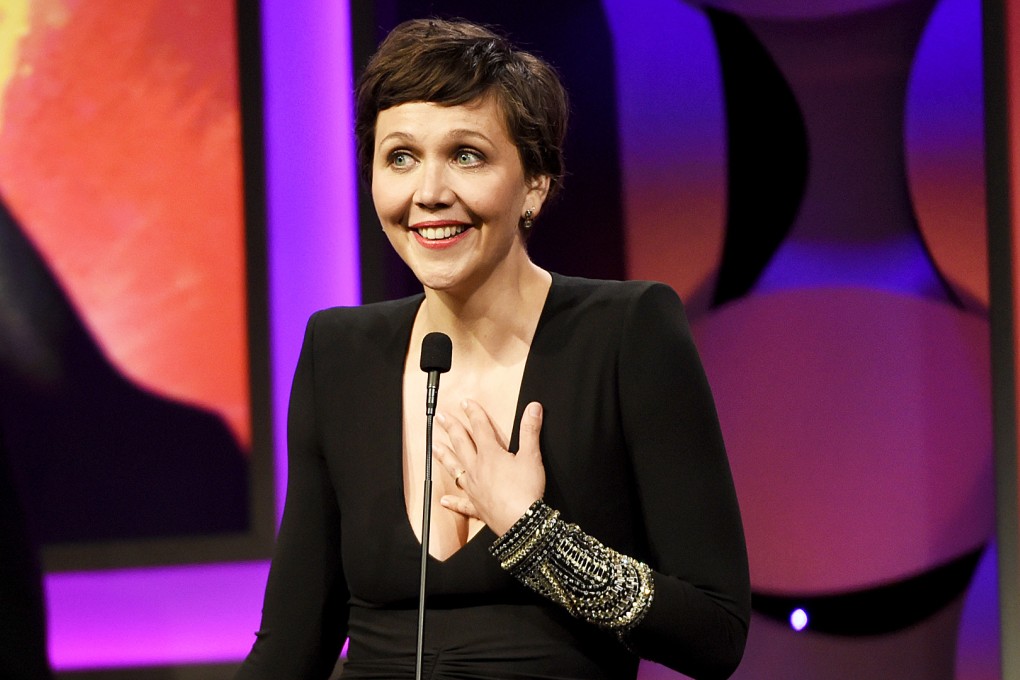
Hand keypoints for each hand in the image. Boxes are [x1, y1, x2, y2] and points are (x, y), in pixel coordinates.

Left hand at [434, 399, 545, 535]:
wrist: (521, 522)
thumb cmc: (526, 490)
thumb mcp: (532, 456)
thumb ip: (530, 430)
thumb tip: (533, 407)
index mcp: (491, 455)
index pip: (480, 428)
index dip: (473, 413)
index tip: (465, 403)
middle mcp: (478, 469)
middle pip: (461, 444)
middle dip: (451, 428)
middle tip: (441, 418)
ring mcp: (474, 488)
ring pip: (455, 469)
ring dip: (444, 456)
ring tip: (434, 447)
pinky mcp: (476, 507)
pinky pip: (461, 503)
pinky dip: (453, 501)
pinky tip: (443, 500)